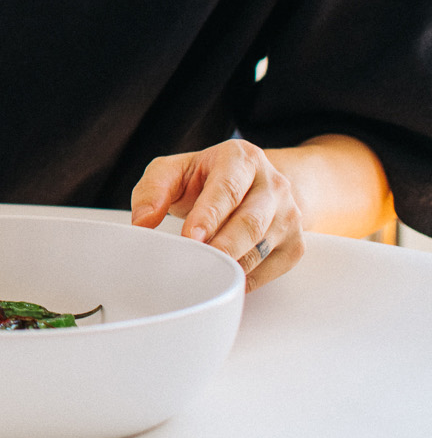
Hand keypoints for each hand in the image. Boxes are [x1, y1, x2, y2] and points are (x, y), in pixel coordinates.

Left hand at [131, 139, 304, 289]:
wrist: (251, 184)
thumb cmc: (206, 178)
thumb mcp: (173, 171)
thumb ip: (152, 190)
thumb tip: (142, 222)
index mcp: (241, 158)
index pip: (228, 189)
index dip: (209, 215)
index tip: (191, 237)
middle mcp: (272, 184)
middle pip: (250, 222)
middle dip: (221, 246)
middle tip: (195, 260)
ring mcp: (289, 215)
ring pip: (261, 247)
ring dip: (231, 265)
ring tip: (203, 272)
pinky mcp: (295, 244)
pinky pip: (271, 269)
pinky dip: (245, 279)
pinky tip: (223, 279)